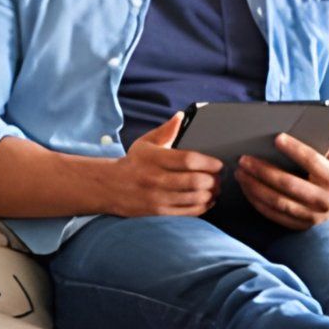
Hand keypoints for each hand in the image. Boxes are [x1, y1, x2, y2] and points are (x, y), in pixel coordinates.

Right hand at [106, 113, 220, 216]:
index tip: (218, 164)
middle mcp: (155, 178)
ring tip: (214, 188)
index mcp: (155, 158)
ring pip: (194, 198)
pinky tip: (207, 200)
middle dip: (213, 180)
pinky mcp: (159, 212)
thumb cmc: (134, 162)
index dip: (208, 162)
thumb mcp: (146, 142)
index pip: (188, 160)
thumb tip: (182, 116)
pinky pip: (188, 212)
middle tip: (218, 177)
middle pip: (195, 181)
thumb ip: (166, 130)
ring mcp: (157, 197)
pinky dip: (202, 206)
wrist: (110, 186)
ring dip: (210, 193)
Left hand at [235, 134, 328, 229]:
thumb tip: (313, 124)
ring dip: (255, 187)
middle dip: (263, 171)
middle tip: (244, 159)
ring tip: (240, 173)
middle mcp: (326, 201)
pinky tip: (246, 188)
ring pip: (278, 202)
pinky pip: (275, 215)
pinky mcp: (303, 225)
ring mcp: (314, 217)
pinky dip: (257, 202)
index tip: (277, 137)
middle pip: (289, 185)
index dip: (295, 149)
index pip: (313, 162)